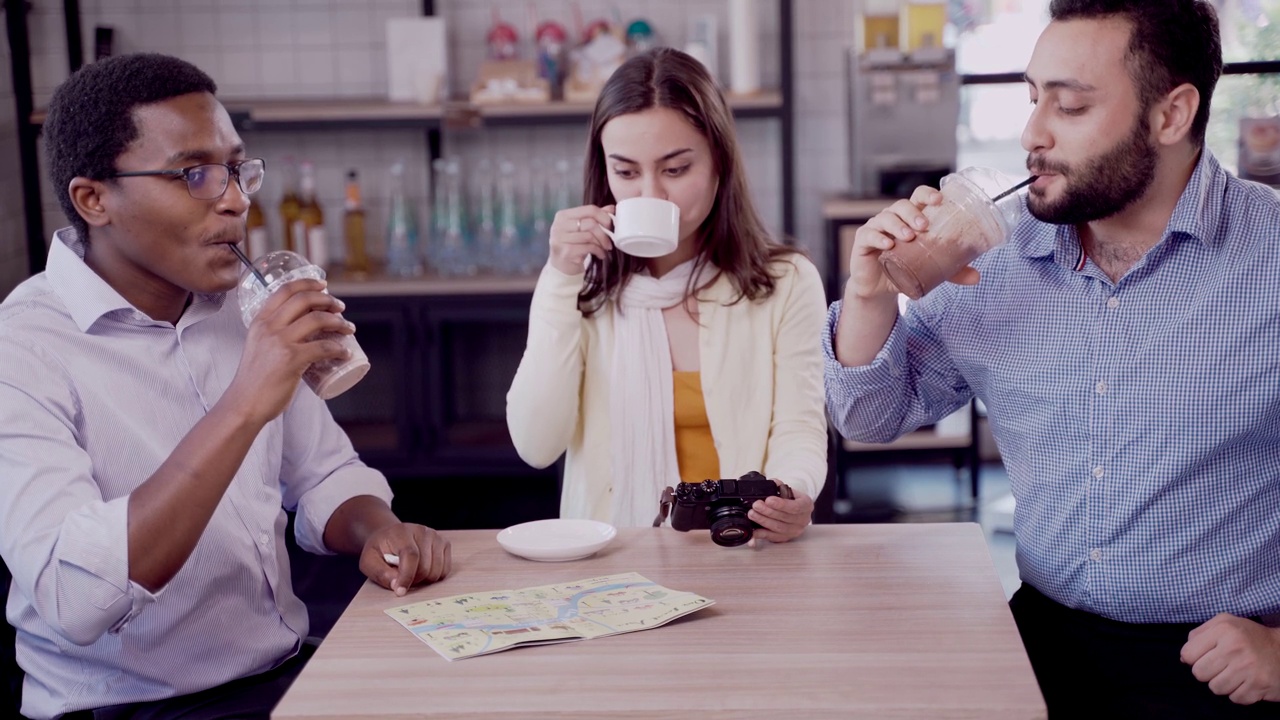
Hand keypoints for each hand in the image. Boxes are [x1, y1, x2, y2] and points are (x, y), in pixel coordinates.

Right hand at [225, 278, 352, 423]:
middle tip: (341, 308)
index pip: (284, 290)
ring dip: (339, 322)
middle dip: (328, 300)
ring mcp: (280, 342)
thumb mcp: (259, 347)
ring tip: (349, 329)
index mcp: (260, 321)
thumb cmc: (254, 380)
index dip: (307, 283)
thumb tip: (304, 335)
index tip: (323, 286)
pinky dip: (339, 349)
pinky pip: (324, 347)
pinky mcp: (291, 359)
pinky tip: (345, 353)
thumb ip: (276, 337)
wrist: (244, 404)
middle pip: (304, 299)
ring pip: (317, 320)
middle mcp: (269, 327)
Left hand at [359, 522, 451, 596]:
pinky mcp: (444, 544)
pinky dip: (434, 576)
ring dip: (424, 579)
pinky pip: (445, 570)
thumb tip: (396, 585)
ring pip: (436, 571)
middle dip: (413, 580)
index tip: (400, 591)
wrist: (390, 536)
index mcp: (401, 532)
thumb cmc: (380, 550)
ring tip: (411, 573)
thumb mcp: (369, 561)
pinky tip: (423, 570)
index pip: (410, 555)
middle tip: (401, 579)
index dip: (406, 576)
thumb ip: (380, 573)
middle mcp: (422, 531)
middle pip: (425, 566)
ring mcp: (435, 537)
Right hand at [548, 205, 615, 275]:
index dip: (604, 217)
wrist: (562, 266)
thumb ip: (595, 217)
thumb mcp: (583, 229)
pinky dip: (598, 251)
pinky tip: (600, 255)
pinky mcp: (565, 252)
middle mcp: (559, 225)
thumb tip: (612, 208)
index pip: (589, 210)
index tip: (611, 226)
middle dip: (603, 233)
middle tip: (609, 242)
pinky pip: (588, 247)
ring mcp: (560, 239)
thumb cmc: (574, 245)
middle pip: (590, 223)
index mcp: (563, 215)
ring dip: (601, 244)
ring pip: (589, 236)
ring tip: (604, 249)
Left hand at [746, 479, 813, 543]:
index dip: (781, 504)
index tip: (768, 500)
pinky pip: (772, 538)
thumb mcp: (789, 489)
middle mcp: (803, 520)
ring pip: (778, 528)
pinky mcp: (785, 538)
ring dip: (763, 521)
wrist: (795, 509)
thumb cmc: (791, 499)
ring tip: (752, 514)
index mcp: (806, 506)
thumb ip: (780, 486)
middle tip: (756, 505)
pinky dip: (761, 534)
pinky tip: (753, 530)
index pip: (795, 507)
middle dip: (768, 512)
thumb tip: (772, 483)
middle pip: (785, 518)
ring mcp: (795, 531)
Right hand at [847, 186, 977, 299]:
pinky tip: (888, 245)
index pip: (918, 197)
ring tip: (909, 237)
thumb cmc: (906, 268)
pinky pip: (869, 234)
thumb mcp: (931, 269)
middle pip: (901, 205)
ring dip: (898, 225)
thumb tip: (976, 277)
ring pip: (886, 217)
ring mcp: (877, 228)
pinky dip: (879, 238)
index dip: (927, 194)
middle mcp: (893, 218)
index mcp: (911, 218)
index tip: (939, 200)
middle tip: (924, 226)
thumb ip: (952, 271)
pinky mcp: (862, 241)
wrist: (880, 288)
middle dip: (913, 213)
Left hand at [1181, 613, 1279, 703]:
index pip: (1187, 654)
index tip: (1205, 656)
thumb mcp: (1224, 623)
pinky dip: (1239, 693)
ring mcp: (1248, 668)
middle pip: (1199, 673)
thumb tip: (1183, 658)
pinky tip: (1246, 681)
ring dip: (1222, 684)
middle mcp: (1235, 648)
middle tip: (1220, 666)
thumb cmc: (1249, 636)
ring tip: (1234, 673)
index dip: (1193, 658)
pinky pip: (1235, 698)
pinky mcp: (1259, 686)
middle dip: (1207, 672)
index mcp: (1223, 629)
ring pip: (1215, 688)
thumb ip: (1199, 634)